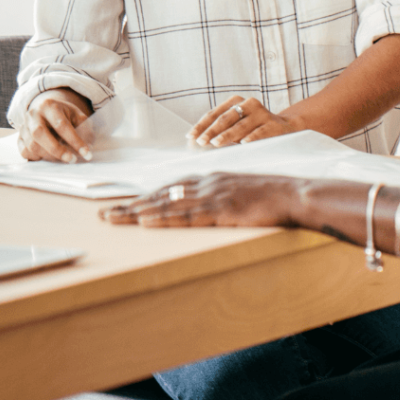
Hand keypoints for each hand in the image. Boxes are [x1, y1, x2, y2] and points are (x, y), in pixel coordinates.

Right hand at [19, 88, 93, 162]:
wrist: (46, 111)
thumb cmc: (65, 115)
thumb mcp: (77, 116)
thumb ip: (84, 129)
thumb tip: (88, 147)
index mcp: (49, 105)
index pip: (61, 124)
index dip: (75, 140)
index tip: (86, 153)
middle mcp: (33, 115)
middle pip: (39, 134)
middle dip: (57, 150)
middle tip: (72, 160)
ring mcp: (23, 126)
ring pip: (32, 145)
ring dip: (49, 156)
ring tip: (63, 158)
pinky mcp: (19, 138)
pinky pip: (25, 152)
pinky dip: (37, 157)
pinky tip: (49, 157)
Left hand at [99, 172, 296, 227]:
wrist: (294, 194)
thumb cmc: (273, 196)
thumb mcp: (242, 191)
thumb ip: (222, 196)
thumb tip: (205, 208)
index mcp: (212, 178)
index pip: (171, 188)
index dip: (146, 197)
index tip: (126, 205)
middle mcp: (207, 183)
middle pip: (161, 194)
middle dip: (132, 204)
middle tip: (104, 213)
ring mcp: (213, 195)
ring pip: (167, 204)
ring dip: (137, 211)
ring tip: (112, 219)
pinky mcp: (221, 209)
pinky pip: (185, 215)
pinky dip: (163, 218)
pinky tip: (145, 221)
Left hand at [188, 96, 303, 147]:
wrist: (285, 128)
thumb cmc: (253, 129)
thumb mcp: (236, 126)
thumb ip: (220, 131)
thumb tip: (196, 143)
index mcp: (236, 102)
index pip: (215, 114)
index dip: (201, 125)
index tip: (190, 137)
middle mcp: (249, 104)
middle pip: (226, 118)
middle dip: (212, 131)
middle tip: (201, 142)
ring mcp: (262, 113)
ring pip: (241, 125)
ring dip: (228, 135)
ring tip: (216, 143)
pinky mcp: (274, 124)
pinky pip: (260, 132)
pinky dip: (251, 138)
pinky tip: (243, 144)